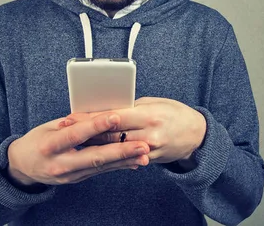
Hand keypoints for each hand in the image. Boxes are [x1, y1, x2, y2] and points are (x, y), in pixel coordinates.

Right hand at [6, 113, 149, 186]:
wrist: (22, 167)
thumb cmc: (37, 140)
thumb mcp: (48, 126)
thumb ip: (72, 122)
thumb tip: (96, 114)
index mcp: (50, 145)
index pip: (77, 135)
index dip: (96, 126)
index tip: (115, 117)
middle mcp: (61, 164)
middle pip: (95, 156)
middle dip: (121, 151)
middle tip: (142, 145)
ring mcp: (70, 175)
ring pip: (102, 166)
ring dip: (125, 160)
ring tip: (144, 154)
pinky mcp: (77, 179)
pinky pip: (101, 171)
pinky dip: (119, 166)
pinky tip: (134, 162)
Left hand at [64, 97, 206, 163]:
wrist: (197, 135)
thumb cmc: (175, 113)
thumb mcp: (154, 103)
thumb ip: (131, 107)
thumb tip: (108, 107)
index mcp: (148, 116)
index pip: (113, 117)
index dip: (90, 118)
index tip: (73, 117)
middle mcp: (148, 135)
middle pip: (110, 135)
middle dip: (86, 132)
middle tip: (65, 129)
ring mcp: (149, 151)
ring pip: (114, 148)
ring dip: (93, 145)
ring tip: (74, 141)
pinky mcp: (149, 160)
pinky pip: (125, 157)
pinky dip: (109, 153)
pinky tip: (94, 152)